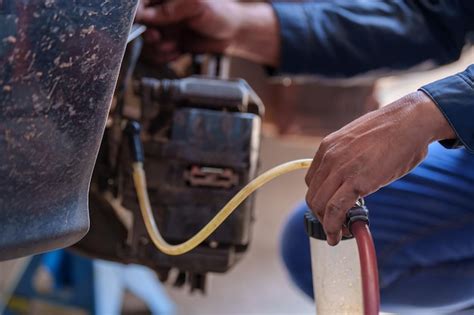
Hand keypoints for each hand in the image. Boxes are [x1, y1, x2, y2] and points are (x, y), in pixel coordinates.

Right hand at [135, 0, 278, 65]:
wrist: (233, 34)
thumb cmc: (221, 13)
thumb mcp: (195, 5)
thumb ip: (169, 9)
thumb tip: (145, 15)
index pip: (140, 3)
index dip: (137, 15)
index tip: (143, 23)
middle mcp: (162, 10)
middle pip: (139, 25)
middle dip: (150, 35)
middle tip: (160, 37)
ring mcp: (165, 27)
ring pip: (147, 43)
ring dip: (160, 48)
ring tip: (175, 44)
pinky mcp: (169, 43)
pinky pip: (156, 54)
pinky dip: (165, 57)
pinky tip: (178, 51)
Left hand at [305, 91, 455, 245]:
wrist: (410, 121)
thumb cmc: (391, 130)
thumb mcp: (358, 140)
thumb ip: (348, 158)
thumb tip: (351, 177)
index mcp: (327, 146)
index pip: (312, 180)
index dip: (318, 199)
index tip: (328, 209)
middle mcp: (329, 157)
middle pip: (313, 195)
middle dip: (320, 215)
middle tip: (334, 226)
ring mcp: (341, 169)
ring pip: (320, 205)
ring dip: (326, 225)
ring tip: (337, 234)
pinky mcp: (356, 181)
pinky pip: (335, 209)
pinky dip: (333, 226)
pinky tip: (338, 235)